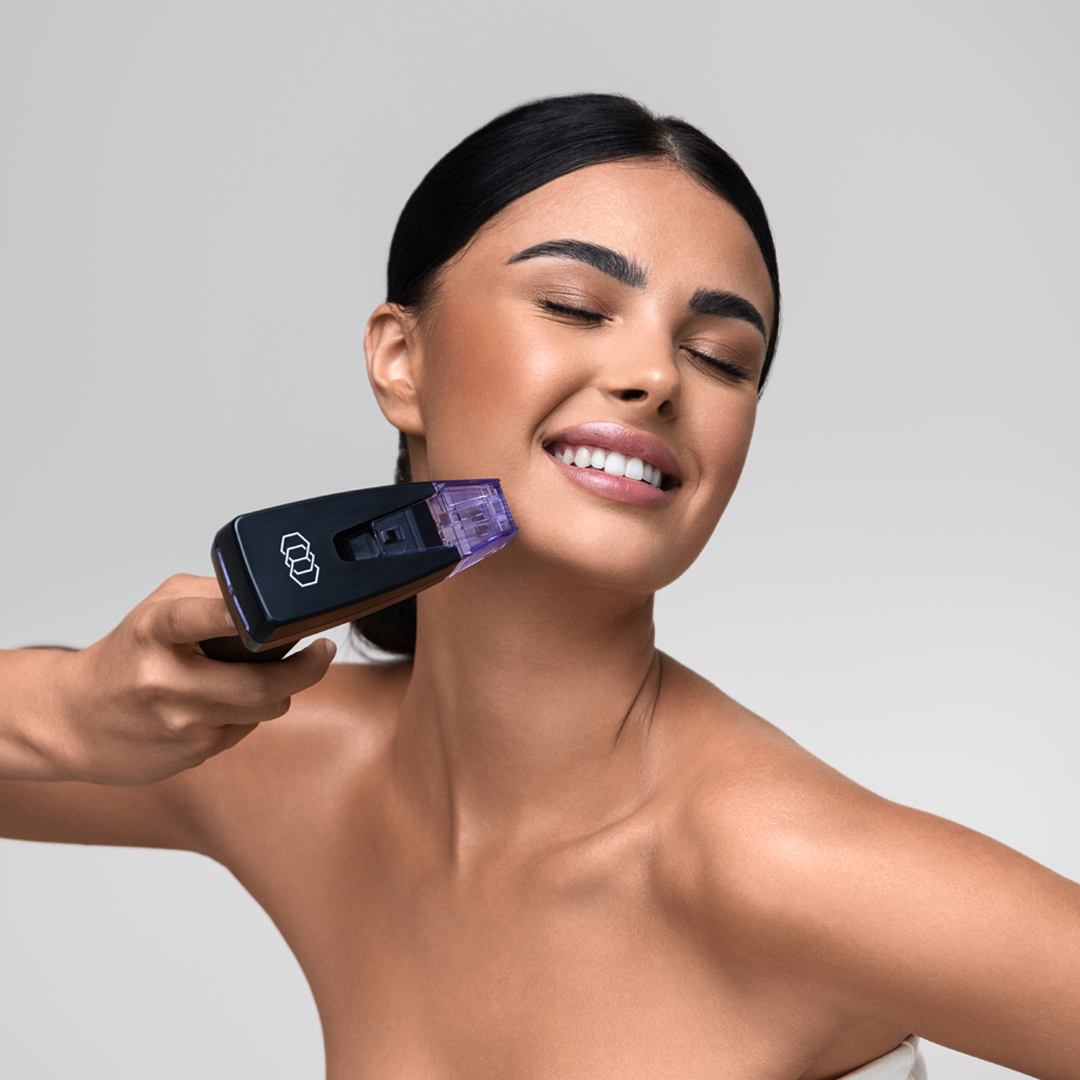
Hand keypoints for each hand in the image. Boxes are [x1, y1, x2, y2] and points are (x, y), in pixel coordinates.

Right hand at [43, 574, 334, 784]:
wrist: (71, 720)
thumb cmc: (124, 657)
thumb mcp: (156, 611)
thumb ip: (210, 598)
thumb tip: (269, 596)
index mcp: (154, 631)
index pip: (195, 617)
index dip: (236, 613)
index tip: (272, 612)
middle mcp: (165, 679)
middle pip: (260, 682)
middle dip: (307, 668)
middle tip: (323, 649)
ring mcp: (180, 721)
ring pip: (263, 707)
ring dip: (281, 690)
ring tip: (274, 674)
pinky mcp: (191, 753)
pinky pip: (246, 729)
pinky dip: (249, 713)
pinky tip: (228, 702)